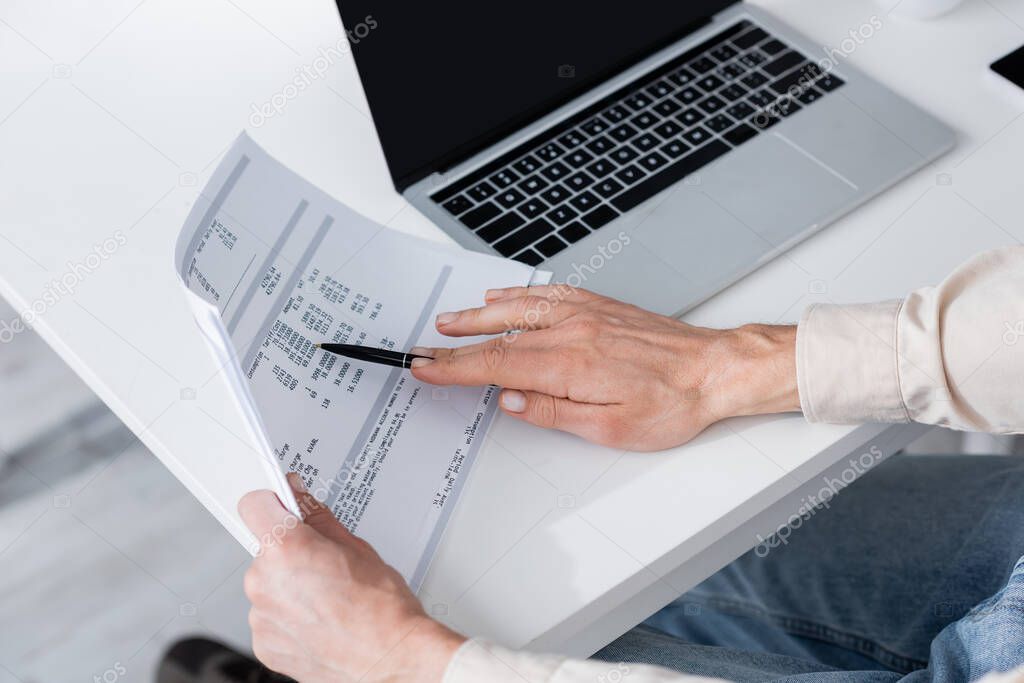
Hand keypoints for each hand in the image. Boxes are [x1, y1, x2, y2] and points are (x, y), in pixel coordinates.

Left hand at [239, 474, 464, 682]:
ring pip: (268, 586)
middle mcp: (264, 581)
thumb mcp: (356, 546)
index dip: (272, 504)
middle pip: (266, 551)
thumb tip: (299, 499)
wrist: (391, 657)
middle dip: (290, 554)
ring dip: (289, 588)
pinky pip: (270, 617)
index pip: (254, 505)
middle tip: (324, 566)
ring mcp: (261, 617)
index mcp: (286, 549)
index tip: (283, 509)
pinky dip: (289, 617)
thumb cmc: (381, 608)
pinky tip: (320, 620)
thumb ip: (317, 518)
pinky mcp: (264, 644)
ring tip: (327, 599)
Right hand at [411, 286, 797, 450]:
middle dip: (453, 346)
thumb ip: (555, 413)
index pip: (496, 366)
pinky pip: (547, 293)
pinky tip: (502, 296)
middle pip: (498, 337)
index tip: (425, 369)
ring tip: (448, 322)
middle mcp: (572, 331)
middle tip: (421, 349)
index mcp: (570, 364)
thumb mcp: (612, 427)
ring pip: (517, 310)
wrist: (713, 369)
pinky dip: (517, 295)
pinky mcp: (598, 305)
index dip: (454, 370)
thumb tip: (512, 402)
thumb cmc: (671, 403)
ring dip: (477, 316)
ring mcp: (584, 313)